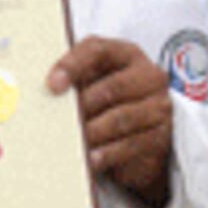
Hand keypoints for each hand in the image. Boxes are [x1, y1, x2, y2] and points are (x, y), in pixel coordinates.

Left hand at [48, 36, 172, 207]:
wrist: (145, 130)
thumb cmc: (111, 99)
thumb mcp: (96, 81)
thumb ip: (77, 78)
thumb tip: (47, 89)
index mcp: (126, 54)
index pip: (98, 50)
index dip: (73, 64)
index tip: (52, 84)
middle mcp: (148, 75)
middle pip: (113, 87)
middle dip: (84, 105)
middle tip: (60, 120)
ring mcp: (158, 105)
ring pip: (121, 118)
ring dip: (93, 131)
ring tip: (73, 141)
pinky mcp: (160, 135)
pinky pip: (131, 144)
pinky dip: (108, 153)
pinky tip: (90, 158)